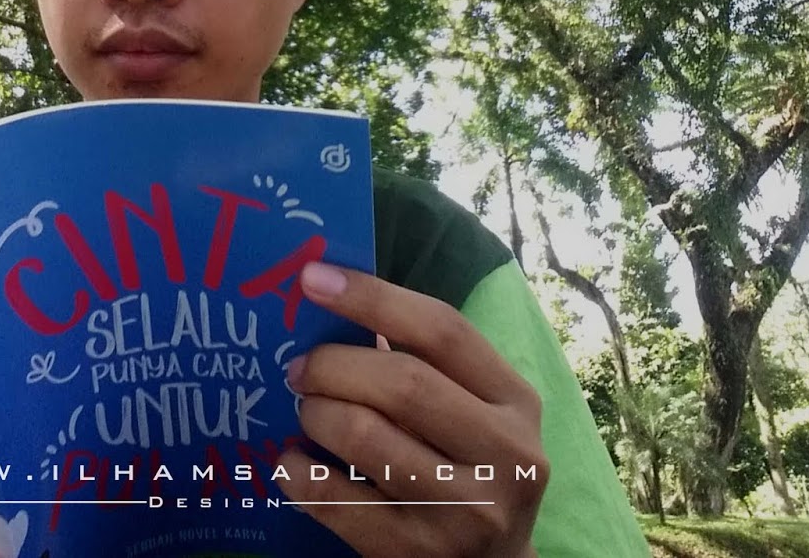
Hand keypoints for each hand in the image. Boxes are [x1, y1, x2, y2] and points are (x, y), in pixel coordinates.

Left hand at [276, 264, 546, 556]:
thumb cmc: (468, 470)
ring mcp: (465, 511)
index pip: (442, 329)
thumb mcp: (473, 414)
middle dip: (333, 365)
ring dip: (316, 415)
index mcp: (516, 402)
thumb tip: (333, 299)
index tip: (313, 278)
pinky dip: (297, 472)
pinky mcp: (416, 553)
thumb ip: (424, 364)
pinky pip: (333, 499)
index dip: (372, 298)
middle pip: (402, 382)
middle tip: (297, 368)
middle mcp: (504, 455)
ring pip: (365, 436)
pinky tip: (292, 462)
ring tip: (304, 412)